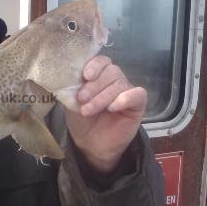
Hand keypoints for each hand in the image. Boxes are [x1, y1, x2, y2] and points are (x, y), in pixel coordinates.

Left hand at [64, 55, 146, 172]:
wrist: (90, 144)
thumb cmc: (81, 120)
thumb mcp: (71, 101)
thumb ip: (72, 86)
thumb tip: (68, 73)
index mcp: (99, 75)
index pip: (101, 61)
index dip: (94, 65)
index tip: (85, 76)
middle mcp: (114, 80)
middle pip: (111, 71)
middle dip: (94, 85)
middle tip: (82, 99)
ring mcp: (127, 91)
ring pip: (120, 83)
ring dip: (102, 97)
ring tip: (88, 110)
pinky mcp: (138, 104)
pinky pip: (137, 94)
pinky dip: (124, 99)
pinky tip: (112, 108)